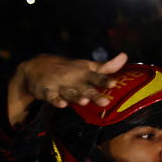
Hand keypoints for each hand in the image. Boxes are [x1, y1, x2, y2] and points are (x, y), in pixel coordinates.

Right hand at [8, 52, 126, 124]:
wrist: (36, 66)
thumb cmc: (68, 69)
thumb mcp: (86, 66)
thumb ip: (106, 66)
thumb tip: (125, 57)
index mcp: (84, 73)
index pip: (96, 76)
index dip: (104, 80)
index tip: (113, 84)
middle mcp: (73, 79)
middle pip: (85, 88)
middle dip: (94, 94)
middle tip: (105, 102)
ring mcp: (59, 85)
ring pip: (69, 92)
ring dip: (76, 97)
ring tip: (84, 102)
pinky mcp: (46, 91)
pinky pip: (51, 97)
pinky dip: (55, 100)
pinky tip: (61, 104)